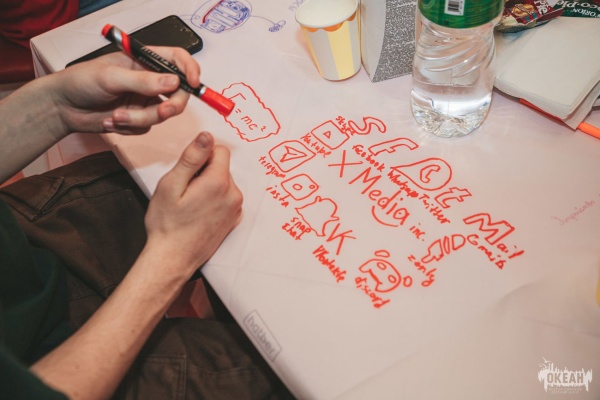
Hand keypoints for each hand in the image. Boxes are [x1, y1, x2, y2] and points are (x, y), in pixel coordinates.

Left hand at [52, 46, 199, 134]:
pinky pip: (147, 128)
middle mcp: (149, 81)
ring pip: (161, 115)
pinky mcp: (138, 119)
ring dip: (139, 119)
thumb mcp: (111, 78)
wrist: (63, 108)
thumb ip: (143, 81)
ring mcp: (144, 100)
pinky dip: (130, 127)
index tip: (193, 84)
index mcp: (144, 61)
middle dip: (170, 105)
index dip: (190, 70)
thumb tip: (174, 82)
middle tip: (161, 112)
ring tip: (116, 116)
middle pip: (178, 94)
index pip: (177, 60)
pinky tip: (111, 121)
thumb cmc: (81, 82)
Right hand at [144, 131, 242, 277]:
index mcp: (219, 182)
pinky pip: (226, 198)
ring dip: (209, 186)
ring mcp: (236, 209)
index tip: (187, 172)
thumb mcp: (171, 185)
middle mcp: (233, 194)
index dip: (201, 156)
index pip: (219, 150)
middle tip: (185, 191)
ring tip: (191, 204)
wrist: (173, 259)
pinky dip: (214, 200)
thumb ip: (191, 158)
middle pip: (222, 167)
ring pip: (224, 183)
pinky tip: (199, 214)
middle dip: (204, 172)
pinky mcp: (234, 220)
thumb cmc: (167, 224)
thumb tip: (206, 136)